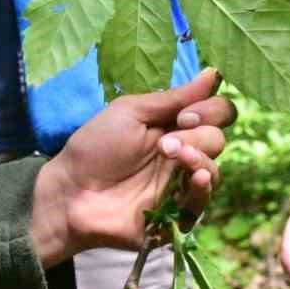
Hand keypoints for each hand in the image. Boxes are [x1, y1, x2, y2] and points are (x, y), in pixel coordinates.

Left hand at [31, 69, 236, 263]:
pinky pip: (202, 203)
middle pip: (218, 138)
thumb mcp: (131, 112)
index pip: (216, 112)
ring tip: (174, 158)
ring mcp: (179, 185)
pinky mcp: (175, 215)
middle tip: (166, 143)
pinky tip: (195, 178)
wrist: (71, 191)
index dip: (210, 110)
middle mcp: (182, 153)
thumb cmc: (94, 148)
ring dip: (200, 159)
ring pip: (214, 170)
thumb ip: (173, 97)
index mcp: (173, 125)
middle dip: (199, 135)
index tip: (184, 116)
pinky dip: (203, 189)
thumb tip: (213, 73)